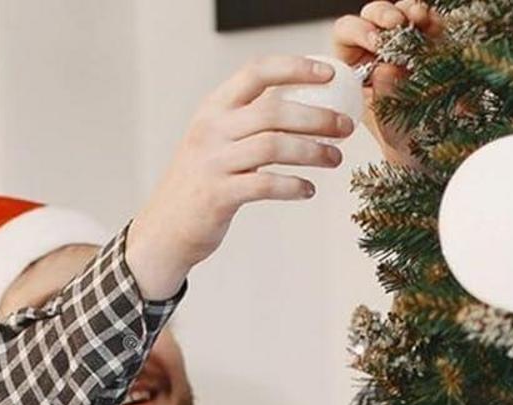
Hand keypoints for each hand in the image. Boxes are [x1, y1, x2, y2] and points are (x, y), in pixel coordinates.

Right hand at [127, 57, 357, 298]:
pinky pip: (264, 185)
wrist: (166, 227)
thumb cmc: (203, 182)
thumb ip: (249, 122)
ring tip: (335, 159)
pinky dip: (292, 186)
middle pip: (273, 110)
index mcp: (215, 108)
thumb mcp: (217, 140)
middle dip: (316, 117)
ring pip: (273, 145)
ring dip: (311, 151)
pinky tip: (309, 190)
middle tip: (345, 126)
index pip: (256, 73)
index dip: (294, 68)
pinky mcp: (219, 195)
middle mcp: (213, 129)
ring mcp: (214, 161)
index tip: (327, 73)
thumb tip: (301, 109)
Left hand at [332, 2, 440, 165]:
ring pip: (400, 13)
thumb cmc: (401, 143)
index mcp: (354, 66)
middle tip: (396, 25)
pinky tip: (432, 23)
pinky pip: (428, 23)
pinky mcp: (429, 45)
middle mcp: (376, 51)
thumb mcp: (389, 125)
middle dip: (383, 15)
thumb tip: (387, 68)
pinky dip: (431, 20)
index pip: (346, 34)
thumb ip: (386, 96)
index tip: (375, 41)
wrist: (429, 155)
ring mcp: (403, 46)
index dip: (358, 31)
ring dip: (407, 11)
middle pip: (372, 17)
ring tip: (417, 19)